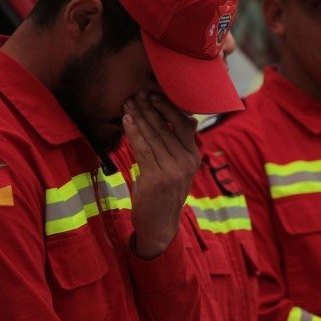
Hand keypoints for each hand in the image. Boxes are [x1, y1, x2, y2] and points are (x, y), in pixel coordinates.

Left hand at [123, 91, 199, 259]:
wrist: (160, 226)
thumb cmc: (165, 194)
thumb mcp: (179, 168)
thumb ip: (180, 145)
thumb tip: (190, 119)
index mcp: (193, 156)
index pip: (182, 124)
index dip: (167, 107)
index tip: (153, 94)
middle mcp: (187, 162)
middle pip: (165, 128)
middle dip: (149, 109)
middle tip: (136, 94)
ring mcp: (173, 170)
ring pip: (153, 136)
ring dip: (138, 117)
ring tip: (128, 104)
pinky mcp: (156, 178)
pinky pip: (143, 150)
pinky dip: (133, 133)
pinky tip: (126, 121)